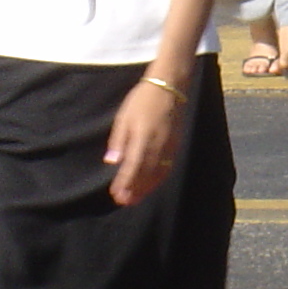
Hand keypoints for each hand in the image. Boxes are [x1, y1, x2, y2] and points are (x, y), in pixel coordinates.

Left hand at [104, 82, 183, 205]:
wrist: (169, 87)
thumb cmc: (141, 100)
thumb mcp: (123, 117)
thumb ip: (119, 140)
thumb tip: (112, 161)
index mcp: (142, 137)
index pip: (133, 165)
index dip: (125, 182)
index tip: (116, 193)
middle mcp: (158, 144)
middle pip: (146, 173)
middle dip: (134, 189)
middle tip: (124, 201)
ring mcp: (169, 146)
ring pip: (158, 173)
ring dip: (146, 188)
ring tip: (135, 199)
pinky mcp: (175, 145)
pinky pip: (167, 167)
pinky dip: (158, 179)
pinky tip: (151, 185)